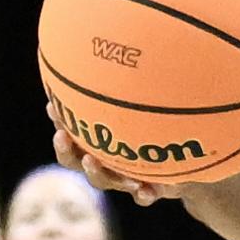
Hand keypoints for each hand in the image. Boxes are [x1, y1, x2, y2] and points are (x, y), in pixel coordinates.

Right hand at [45, 96, 175, 206]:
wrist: (188, 162)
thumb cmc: (159, 127)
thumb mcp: (144, 102)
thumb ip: (124, 85)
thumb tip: (109, 43)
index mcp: (97, 142)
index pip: (69, 136)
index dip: (58, 122)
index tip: (51, 107)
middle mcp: (106, 162)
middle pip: (77, 162)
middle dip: (68, 150)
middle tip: (63, 136)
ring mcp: (126, 177)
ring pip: (105, 181)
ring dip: (98, 172)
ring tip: (93, 162)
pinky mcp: (150, 189)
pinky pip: (144, 196)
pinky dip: (143, 194)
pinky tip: (146, 189)